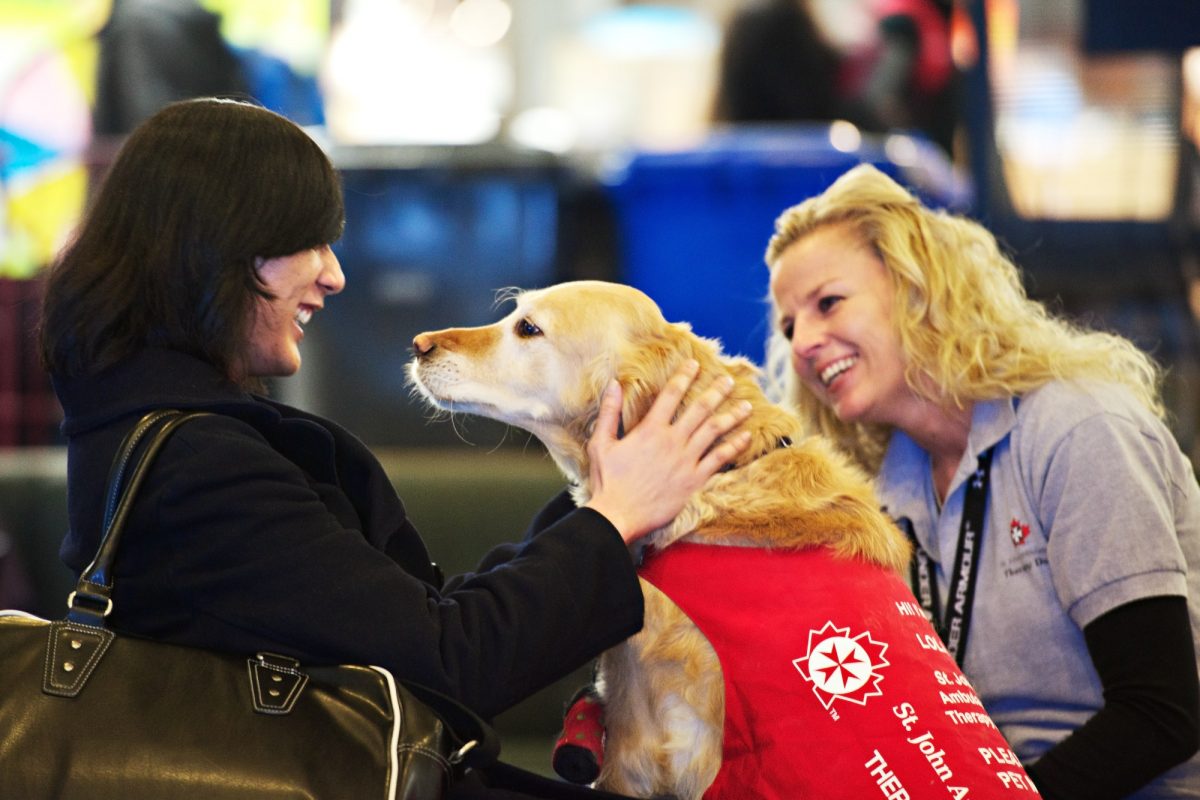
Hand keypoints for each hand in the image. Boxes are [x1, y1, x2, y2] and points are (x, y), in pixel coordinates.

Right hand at [583, 359, 751, 543]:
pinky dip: (734, 446)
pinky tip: (746, 437)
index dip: (684, 376)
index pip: (671, 394)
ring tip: (746, 405)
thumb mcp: (601, 443)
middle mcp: (672, 441)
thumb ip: (609, 412)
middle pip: (700, 409)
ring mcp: (686, 460)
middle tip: (729, 380)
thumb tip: (613, 384)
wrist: (618, 515)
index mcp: (650, 429)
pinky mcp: (694, 480)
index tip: (695, 364)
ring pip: (714, 431)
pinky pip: (719, 459)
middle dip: (716, 391)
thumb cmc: (607, 481)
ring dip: (732, 415)